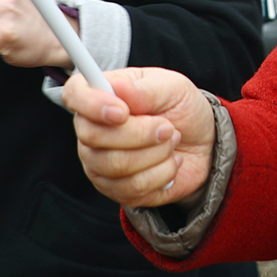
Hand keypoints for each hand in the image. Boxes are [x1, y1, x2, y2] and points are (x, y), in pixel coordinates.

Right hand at [61, 66, 215, 208]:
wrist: (202, 142)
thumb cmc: (180, 108)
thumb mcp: (172, 87)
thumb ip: (146, 89)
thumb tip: (119, 87)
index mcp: (100, 94)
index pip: (75, 94)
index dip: (92, 105)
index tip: (123, 111)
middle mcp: (92, 129)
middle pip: (94, 137)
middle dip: (140, 133)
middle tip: (167, 127)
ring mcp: (99, 162)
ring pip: (116, 165)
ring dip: (156, 153)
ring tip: (171, 141)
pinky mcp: (115, 189)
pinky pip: (132, 187)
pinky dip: (162, 173)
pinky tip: (170, 161)